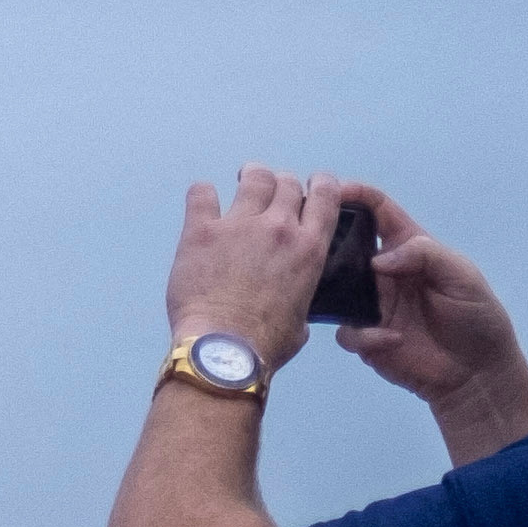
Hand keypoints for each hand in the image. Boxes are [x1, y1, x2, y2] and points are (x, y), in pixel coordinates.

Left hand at [165, 164, 335, 371]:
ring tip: (242, 180)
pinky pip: (202, 193)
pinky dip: (203, 193)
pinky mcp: (202, 231)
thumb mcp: (302, 320)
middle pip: (286, 183)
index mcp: (309, 248)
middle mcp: (279, 228)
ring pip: (253, 179)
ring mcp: (240, 226)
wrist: (224, 350)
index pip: (325, 195)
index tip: (312, 184)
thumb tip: (295, 309)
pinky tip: (203, 200)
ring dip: (251, 177)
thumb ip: (301, 300)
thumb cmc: (265, 343)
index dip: (320, 183)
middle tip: (269, 192)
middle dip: (280, 184)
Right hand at [329, 183, 524, 405]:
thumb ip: (424, 254)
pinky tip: (390, 340)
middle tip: (312, 246)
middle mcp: (383, 272)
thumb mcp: (462, 275)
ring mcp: (372, 305)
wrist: (477, 372)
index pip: (378, 210)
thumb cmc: (476, 316)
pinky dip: (363, 335)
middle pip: (345, 246)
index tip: (332, 191)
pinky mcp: (366, 337)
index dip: (356, 195)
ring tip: (345, 301)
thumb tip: (378, 260)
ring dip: (334, 292)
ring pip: (334, 288)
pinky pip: (346, 331)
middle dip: (327, 241)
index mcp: (408, 247)